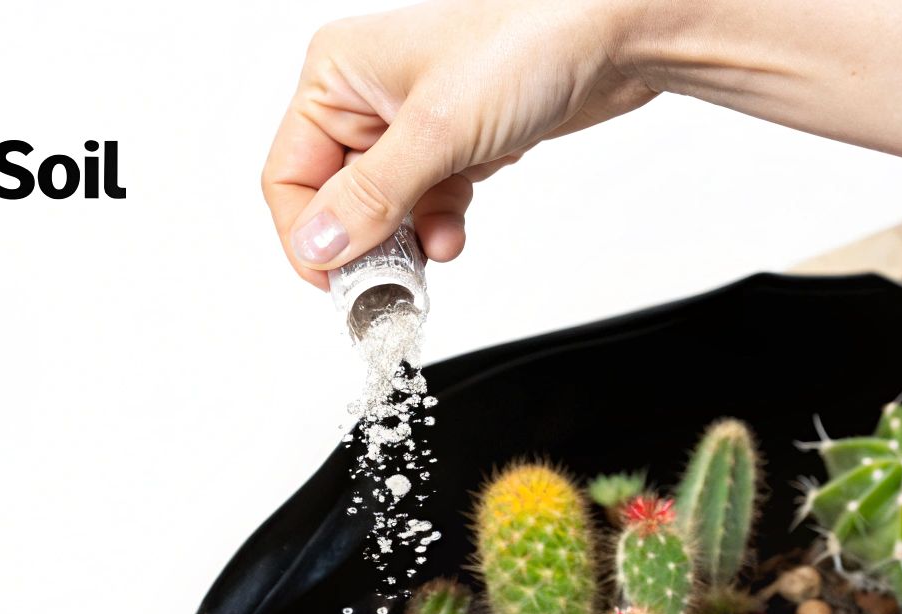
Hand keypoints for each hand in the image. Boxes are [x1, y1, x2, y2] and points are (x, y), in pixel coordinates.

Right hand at [262, 0, 656, 288]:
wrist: (612, 38)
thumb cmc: (526, 45)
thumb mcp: (437, 130)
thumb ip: (372, 196)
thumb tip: (317, 246)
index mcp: (336, 75)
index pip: (289, 176)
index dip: (306, 236)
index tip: (335, 283)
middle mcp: (365, 98)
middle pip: (333, 199)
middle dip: (361, 245)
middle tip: (385, 287)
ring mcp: (410, 124)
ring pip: (381, 210)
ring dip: (403, 242)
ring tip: (428, 260)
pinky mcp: (452, 146)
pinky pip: (424, 204)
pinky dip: (437, 227)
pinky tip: (453, 234)